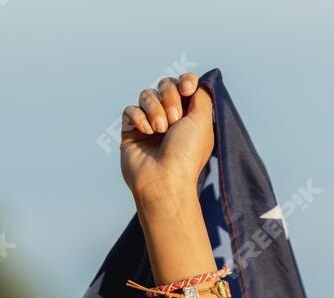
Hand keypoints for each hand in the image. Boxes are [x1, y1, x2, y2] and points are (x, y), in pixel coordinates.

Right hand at [120, 72, 213, 204]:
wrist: (164, 180)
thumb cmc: (186, 154)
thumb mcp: (203, 120)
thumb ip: (202, 95)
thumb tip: (193, 82)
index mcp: (189, 116)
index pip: (184, 84)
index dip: (184, 81)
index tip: (187, 89)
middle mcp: (170, 118)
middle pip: (164, 85)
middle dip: (169, 96)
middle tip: (174, 119)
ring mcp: (150, 124)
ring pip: (146, 95)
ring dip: (154, 108)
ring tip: (161, 129)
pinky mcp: (131, 131)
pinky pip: (130, 110)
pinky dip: (139, 118)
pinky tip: (146, 132)